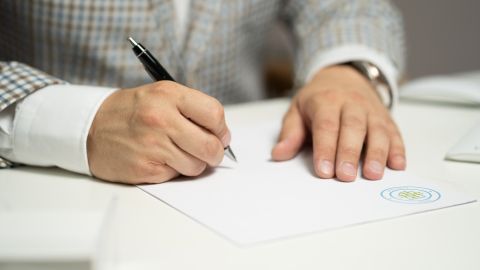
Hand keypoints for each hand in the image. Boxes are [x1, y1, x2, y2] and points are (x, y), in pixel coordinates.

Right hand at [87, 81, 230, 183]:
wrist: (89, 128)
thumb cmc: (131, 112)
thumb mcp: (160, 95)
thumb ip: (191, 109)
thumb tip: (221, 135)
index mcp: (169, 96)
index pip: (214, 114)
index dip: (222, 129)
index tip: (219, 135)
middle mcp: (161, 119)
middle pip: (211, 146)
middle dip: (215, 153)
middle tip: (208, 151)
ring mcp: (153, 146)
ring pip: (197, 166)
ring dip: (193, 163)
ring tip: (177, 152)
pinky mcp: (145, 169)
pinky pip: (176, 176)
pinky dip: (173, 170)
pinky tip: (159, 159)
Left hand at [271, 65, 405, 180]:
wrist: (344, 76)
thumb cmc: (318, 100)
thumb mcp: (297, 110)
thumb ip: (290, 133)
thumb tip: (278, 154)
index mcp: (325, 101)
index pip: (326, 126)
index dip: (325, 149)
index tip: (323, 171)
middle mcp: (351, 103)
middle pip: (352, 128)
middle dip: (349, 153)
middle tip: (346, 177)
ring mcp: (371, 110)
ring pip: (377, 130)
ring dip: (377, 153)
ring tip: (373, 175)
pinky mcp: (386, 117)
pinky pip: (394, 132)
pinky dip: (398, 149)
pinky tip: (398, 165)